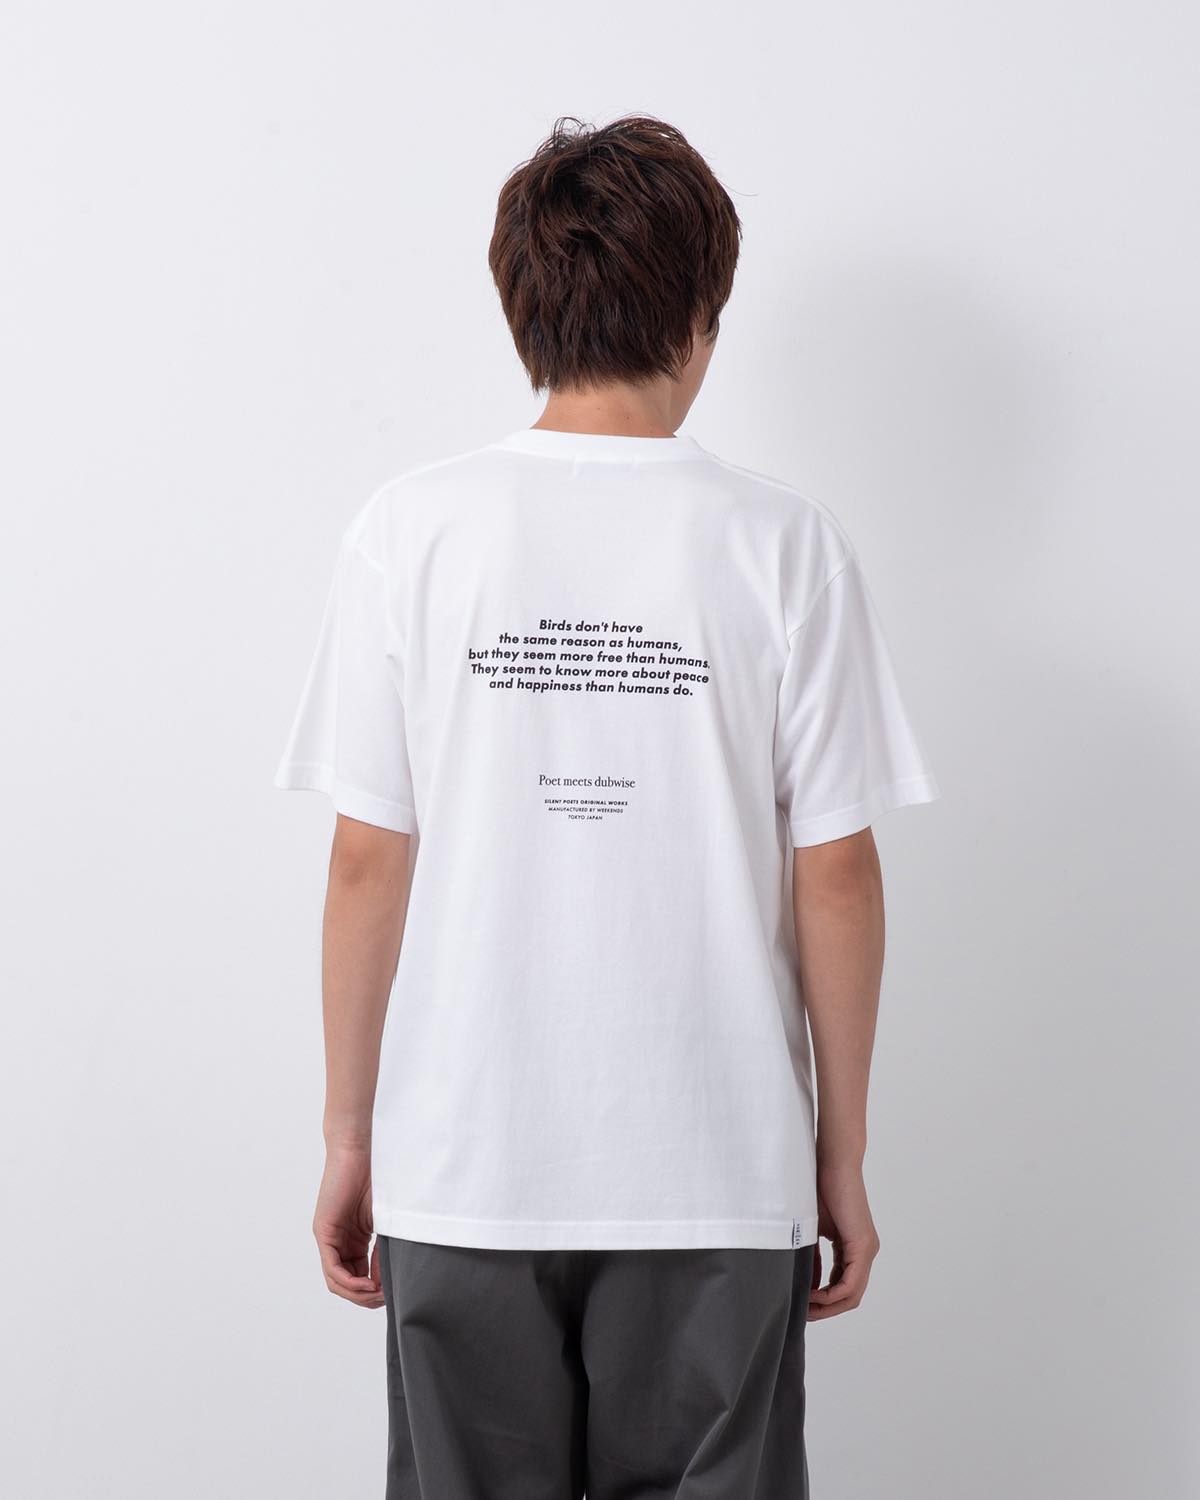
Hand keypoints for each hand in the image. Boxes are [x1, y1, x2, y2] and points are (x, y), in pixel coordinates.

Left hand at [313, 1142, 383, 1308]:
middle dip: (367, 1297)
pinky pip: (332, 1268)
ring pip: (337, 1281)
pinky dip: (349, 1281)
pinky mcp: (323, 1231)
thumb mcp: (386, 1220)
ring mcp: (329, 1237)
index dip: (376, 1289)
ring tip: (377, 1294)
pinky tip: (367, 1284)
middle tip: (386, 1298)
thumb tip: (389, 1280)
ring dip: (358, 1293)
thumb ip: (385, 1247)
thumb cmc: (378, 1174)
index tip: (394, 1290)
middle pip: (347, 1284)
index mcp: (354, 1238)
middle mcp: (338, 1241)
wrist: (362, 1147)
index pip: (360, 1276)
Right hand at [807, 1162, 879, 1320]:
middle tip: (803, 1313)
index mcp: (855, 1248)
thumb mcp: (812, 1231)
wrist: (832, 1163)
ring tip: (805, 1306)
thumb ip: (813, 1258)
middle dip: (826, 1309)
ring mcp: (867, 1250)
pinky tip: (813, 1293)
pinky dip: (831, 1294)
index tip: (802, 1304)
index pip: (844, 1287)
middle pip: (850, 1297)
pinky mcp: (863, 1245)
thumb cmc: (819, 1188)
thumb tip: (809, 1284)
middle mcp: (866, 1252)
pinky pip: (850, 1283)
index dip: (824, 1301)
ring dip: (827, 1305)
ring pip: (852, 1294)